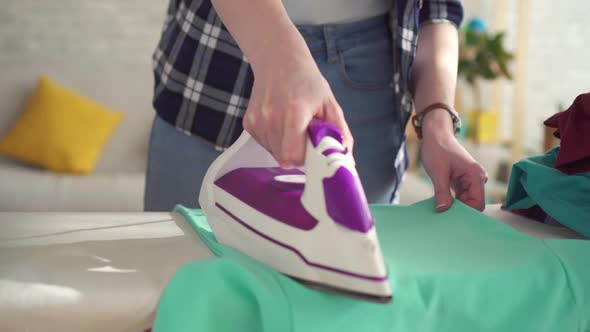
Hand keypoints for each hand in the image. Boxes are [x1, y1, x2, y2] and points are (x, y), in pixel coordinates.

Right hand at [243, 51, 352, 167]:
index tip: (312, 149)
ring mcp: (257, 121)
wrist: (279, 61)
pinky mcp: (248, 123)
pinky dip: (274, 141)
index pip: (293, 156)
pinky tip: (279, 123)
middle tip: (304, 135)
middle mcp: (271, 118)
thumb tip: (347, 160)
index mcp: (294, 113)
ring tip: (291, 126)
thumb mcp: (330, 104)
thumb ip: (340, 133)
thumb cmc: (307, 82)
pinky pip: (264, 145)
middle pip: (283, 159)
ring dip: (285, 147)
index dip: (305, 159)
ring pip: (274, 154)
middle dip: (297, 153)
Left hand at [420, 109, 487, 211]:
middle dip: (459, 210)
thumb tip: (443, 209)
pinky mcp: (462, 181)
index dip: (466, 213)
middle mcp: (477, 178)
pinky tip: (441, 203)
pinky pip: (460, 197)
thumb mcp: (438, 172)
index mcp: (475, 175)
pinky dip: (451, 201)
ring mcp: (470, 180)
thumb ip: (442, 192)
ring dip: (454, 206)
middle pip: (472, 204)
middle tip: (443, 216)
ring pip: (465, 201)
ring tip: (441, 209)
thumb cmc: (438, 149)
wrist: (435, 135)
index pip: (478, 203)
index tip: (451, 218)